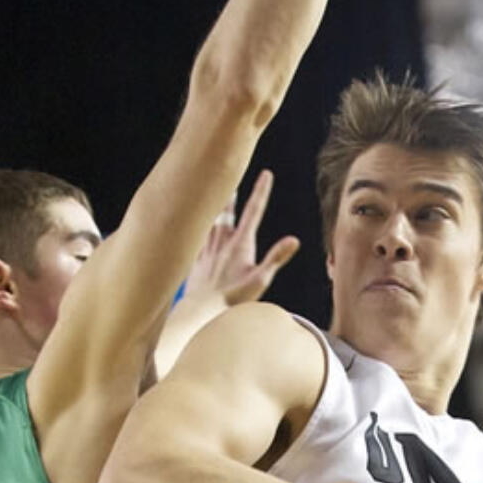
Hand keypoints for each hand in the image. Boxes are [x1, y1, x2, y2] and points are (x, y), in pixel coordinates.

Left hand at [151, 171, 298, 379]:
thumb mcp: (261, 280)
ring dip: (213, 205)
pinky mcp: (194, 259)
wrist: (201, 310)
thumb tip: (294, 240)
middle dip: (231, 191)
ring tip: (211, 191)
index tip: (266, 174)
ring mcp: (206, 249)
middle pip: (227, 209)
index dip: (261, 191)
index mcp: (240, 243)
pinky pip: (193, 236)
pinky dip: (193, 225)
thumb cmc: (233, 299)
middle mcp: (222, 241)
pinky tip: (187, 221)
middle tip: (228, 172)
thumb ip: (276, 258)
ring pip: (209, 219)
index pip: (254, 211)